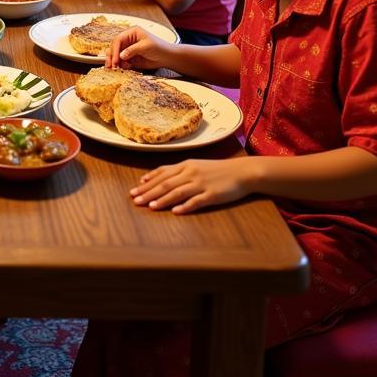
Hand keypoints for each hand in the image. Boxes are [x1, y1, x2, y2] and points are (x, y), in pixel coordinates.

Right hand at [106, 28, 173, 70]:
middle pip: (114, 47)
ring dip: (114, 61)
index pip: (118, 40)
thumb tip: (120, 56)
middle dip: (112, 56)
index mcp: (132, 32)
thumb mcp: (145, 46)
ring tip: (115, 68)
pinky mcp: (130, 57)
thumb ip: (132, 50)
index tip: (115, 60)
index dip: (115, 50)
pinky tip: (124, 67)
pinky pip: (121, 61)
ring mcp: (128, 49)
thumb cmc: (159, 48)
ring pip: (116, 54)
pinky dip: (120, 65)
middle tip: (111, 65)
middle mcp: (128, 40)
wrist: (167, 57)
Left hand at [129, 157, 253, 213]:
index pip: (162, 173)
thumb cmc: (218, 170)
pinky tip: (176, 212)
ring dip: (162, 199)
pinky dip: (185, 206)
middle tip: (134, 199)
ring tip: (150, 206)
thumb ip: (179, 171)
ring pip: (178, 192)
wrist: (242, 172)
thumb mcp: (196, 165)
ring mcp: (201, 184)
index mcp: (186, 165)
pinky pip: (196, 201)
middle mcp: (191, 173)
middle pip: (166, 183)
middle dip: (148, 192)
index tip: (135, 188)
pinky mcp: (212, 195)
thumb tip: (160, 177)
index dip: (148, 181)